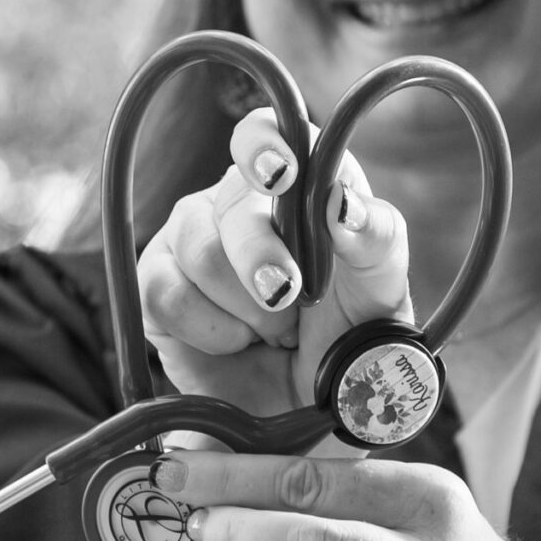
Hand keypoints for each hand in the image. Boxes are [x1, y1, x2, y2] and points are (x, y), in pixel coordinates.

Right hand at [137, 108, 412, 427]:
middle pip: (232, 203)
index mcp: (297, 184)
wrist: (313, 406)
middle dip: (261, 256)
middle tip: (286, 296)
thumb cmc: (352, 335)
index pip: (264, 133)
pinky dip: (212, 329)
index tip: (280, 174)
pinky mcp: (157, 287)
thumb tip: (342, 202)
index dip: (264, 146)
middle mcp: (238, 202)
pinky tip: (238, 342)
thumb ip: (375, 237)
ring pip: (199, 250)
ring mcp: (191, 240)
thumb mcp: (382, 288)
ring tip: (277, 331)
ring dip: (247, 306)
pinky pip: (165, 293)